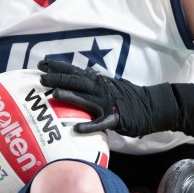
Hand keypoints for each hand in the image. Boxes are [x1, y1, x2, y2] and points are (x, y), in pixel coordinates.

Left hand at [37, 60, 177, 137]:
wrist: (152, 106)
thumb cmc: (129, 97)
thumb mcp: (111, 85)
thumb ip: (97, 79)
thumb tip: (86, 71)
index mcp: (98, 82)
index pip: (75, 71)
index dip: (59, 67)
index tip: (42, 63)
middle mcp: (101, 89)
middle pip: (77, 82)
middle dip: (58, 79)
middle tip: (41, 78)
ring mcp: (108, 103)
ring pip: (86, 99)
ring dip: (71, 96)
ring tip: (54, 94)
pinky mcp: (115, 119)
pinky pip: (100, 123)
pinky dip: (88, 126)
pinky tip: (76, 129)